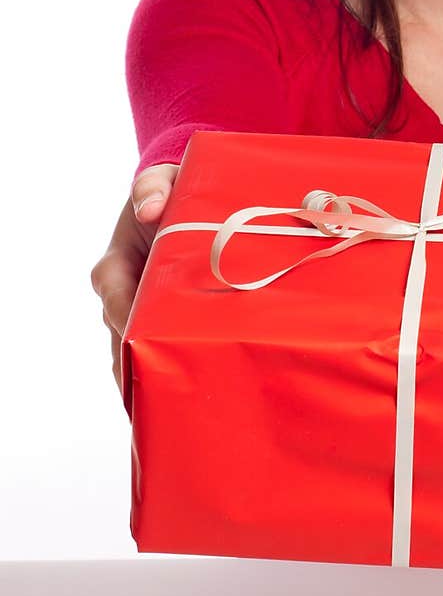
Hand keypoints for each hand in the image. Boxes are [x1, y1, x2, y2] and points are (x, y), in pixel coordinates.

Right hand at [90, 164, 179, 397]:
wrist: (176, 197)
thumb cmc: (167, 188)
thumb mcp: (161, 180)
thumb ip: (153, 188)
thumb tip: (152, 208)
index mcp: (113, 268)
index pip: (118, 305)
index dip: (133, 327)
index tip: (151, 350)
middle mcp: (119, 296)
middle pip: (123, 342)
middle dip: (139, 371)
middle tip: (161, 402)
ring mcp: (135, 313)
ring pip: (133, 356)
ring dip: (148, 383)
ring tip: (168, 416)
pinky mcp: (154, 321)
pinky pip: (150, 352)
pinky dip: (159, 375)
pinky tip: (174, 403)